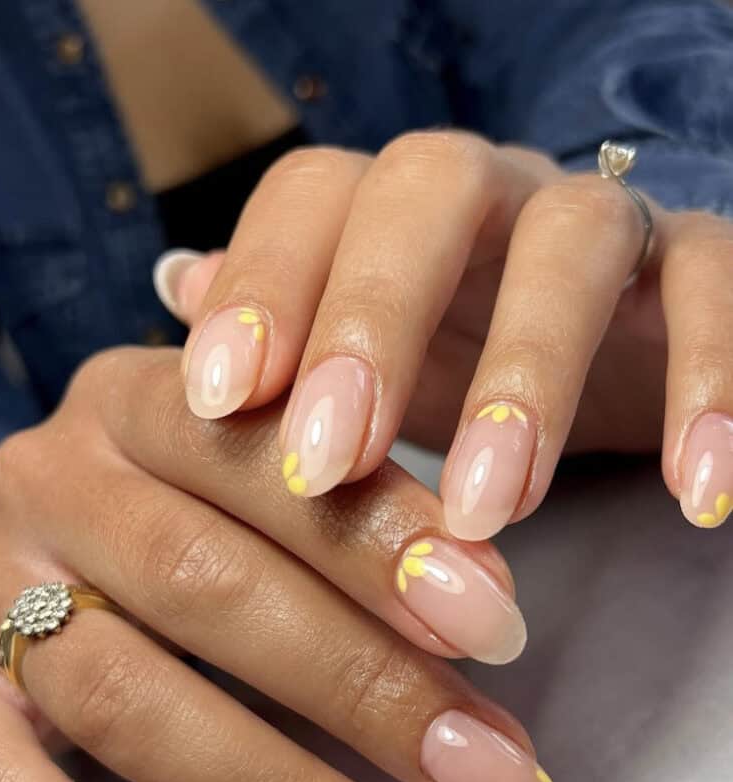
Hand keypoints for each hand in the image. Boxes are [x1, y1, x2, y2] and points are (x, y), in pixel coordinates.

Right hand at [0, 348, 560, 781]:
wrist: (39, 527)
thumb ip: (360, 501)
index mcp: (141, 398)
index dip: (383, 543)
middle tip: (493, 780)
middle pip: (206, 585)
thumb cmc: (196, 498)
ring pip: (126, 702)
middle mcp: (51, 479)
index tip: (500, 630)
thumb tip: (485, 593)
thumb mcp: (268, 459)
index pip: (265, 457)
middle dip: (365, 694)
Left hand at [155, 132, 731, 536]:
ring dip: (525, 382)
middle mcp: (493, 193)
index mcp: (391, 211)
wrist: (613, 354)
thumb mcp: (365, 358)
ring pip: (570, 246)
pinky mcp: (701, 265)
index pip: (312, 196)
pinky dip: (711, 385)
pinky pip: (716, 294)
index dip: (262, 286)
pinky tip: (695, 492)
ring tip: (489, 515)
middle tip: (331, 463)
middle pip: (427, 191)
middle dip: (371, 324)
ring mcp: (602, 222)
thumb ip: (281, 324)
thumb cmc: (459, 361)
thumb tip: (175, 284)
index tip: (219, 403)